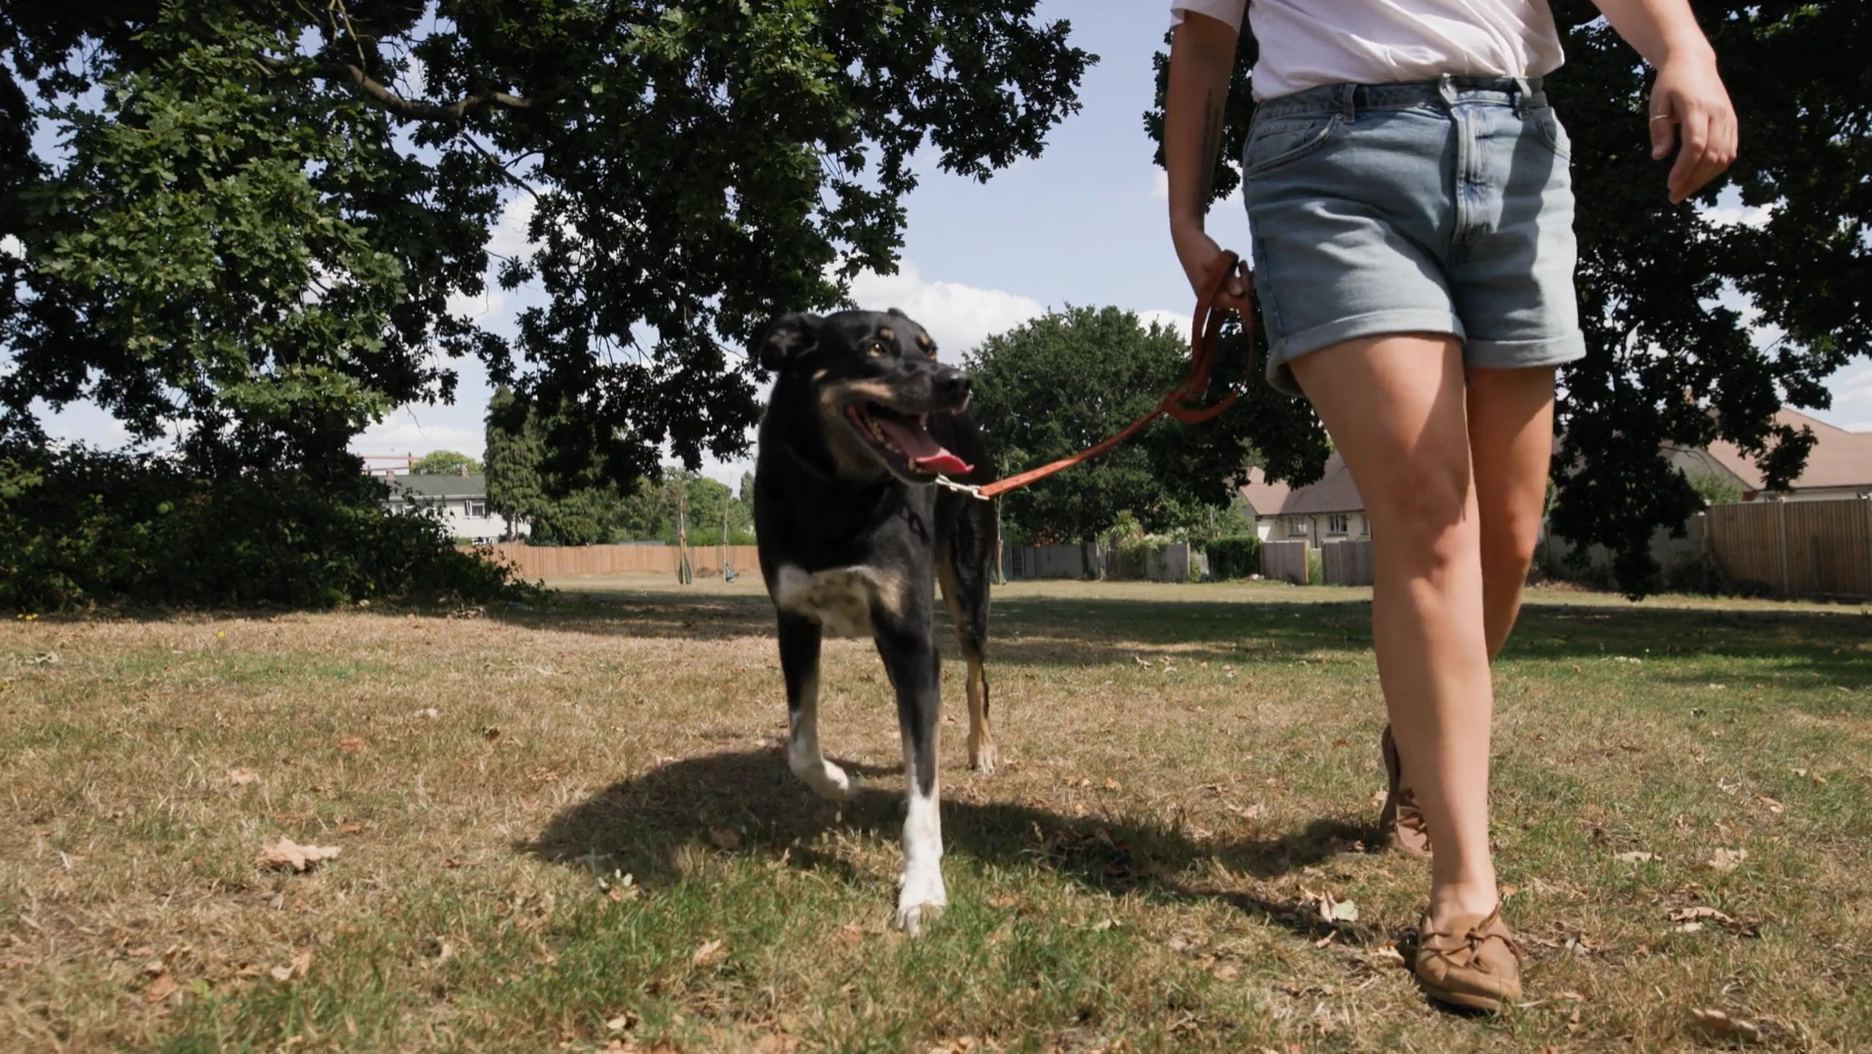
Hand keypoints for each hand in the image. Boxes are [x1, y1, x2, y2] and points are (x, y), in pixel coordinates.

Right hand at [1171, 223, 1249, 316]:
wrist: (1188, 239)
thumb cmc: (1201, 252)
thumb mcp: (1217, 264)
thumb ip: (1229, 279)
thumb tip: (1240, 293)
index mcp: (1211, 296)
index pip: (1235, 303)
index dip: (1245, 292)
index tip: (1244, 274)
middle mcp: (1212, 297)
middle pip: (1236, 298)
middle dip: (1244, 283)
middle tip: (1243, 265)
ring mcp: (1214, 289)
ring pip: (1235, 290)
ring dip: (1241, 277)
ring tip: (1241, 263)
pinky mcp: (1216, 282)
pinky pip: (1231, 284)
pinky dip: (1236, 275)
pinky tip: (1236, 264)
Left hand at [1649, 49, 1736, 203]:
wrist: (1694, 61)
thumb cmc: (1670, 83)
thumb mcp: (1658, 102)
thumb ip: (1659, 129)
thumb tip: (1659, 157)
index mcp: (1697, 107)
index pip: (1696, 145)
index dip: (1684, 168)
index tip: (1670, 186)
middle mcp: (1718, 114)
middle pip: (1711, 155)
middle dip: (1693, 179)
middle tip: (1674, 195)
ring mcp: (1729, 118)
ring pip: (1724, 156)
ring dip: (1705, 178)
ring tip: (1685, 189)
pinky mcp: (1733, 122)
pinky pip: (1730, 150)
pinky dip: (1717, 167)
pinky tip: (1700, 177)